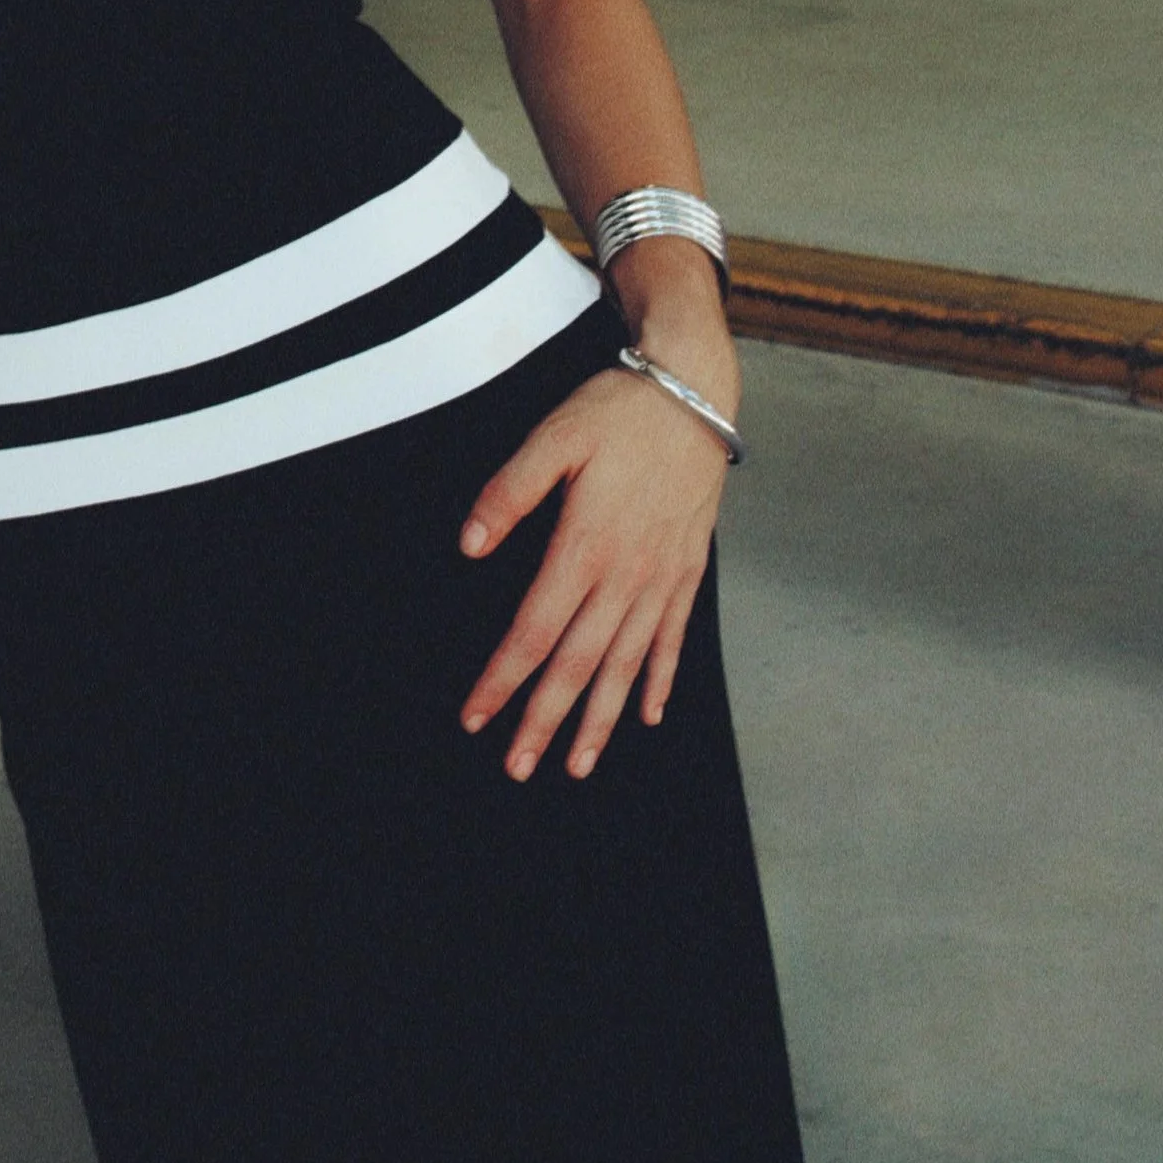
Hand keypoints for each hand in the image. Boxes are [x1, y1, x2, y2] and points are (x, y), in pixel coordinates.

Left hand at [456, 358, 729, 779]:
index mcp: (585, 546)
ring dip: (599, 719)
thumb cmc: (617, 412)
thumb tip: (469, 544)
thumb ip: (509, 491)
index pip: (534, 631)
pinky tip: (645, 714)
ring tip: (578, 765)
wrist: (694, 395)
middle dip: (546, 721)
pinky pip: (672, 639)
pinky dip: (657, 680)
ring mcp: (662, 577)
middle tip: (518, 768)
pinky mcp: (687, 570)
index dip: (503, 679)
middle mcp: (626, 574)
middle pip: (578, 664)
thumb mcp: (552, 437)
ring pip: (625, 665)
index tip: (476, 717)